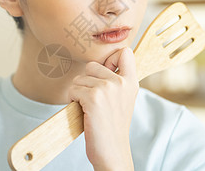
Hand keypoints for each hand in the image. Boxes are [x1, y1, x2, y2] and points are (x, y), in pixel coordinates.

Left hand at [69, 47, 137, 170]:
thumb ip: (117, 80)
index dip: (110, 58)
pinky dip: (73, 100)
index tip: (106, 72)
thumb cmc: (112, 126)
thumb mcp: (123, 99)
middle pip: (92, 65)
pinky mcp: (93, 98)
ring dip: (78, 92)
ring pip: (79, 79)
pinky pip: (73, 90)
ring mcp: (107, 88)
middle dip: (86, 81)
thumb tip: (97, 65)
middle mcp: (121, 82)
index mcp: (131, 82)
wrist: (112, 151)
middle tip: (93, 99)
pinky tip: (82, 111)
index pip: (124, 52)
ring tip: (88, 107)